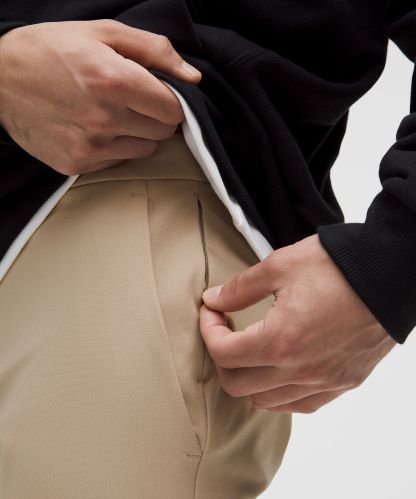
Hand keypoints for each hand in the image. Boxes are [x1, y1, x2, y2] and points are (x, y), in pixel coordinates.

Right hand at [0, 20, 201, 174]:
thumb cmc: (51, 50)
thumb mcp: (104, 33)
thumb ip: (155, 52)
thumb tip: (193, 77)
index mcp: (115, 81)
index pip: (174, 110)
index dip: (170, 100)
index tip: (157, 94)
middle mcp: (104, 118)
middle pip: (162, 132)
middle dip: (155, 116)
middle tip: (132, 101)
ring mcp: (89, 146)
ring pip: (143, 150)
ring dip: (136, 134)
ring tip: (110, 114)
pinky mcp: (76, 163)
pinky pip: (117, 162)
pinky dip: (113, 147)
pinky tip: (92, 128)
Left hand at [200, 233, 396, 413]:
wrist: (391, 272)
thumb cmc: (338, 266)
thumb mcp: (280, 266)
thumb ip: (240, 288)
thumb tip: (214, 300)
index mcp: (280, 341)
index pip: (223, 354)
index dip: (207, 330)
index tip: (212, 311)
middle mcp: (301, 371)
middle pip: (237, 385)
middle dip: (222, 356)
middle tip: (226, 329)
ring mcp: (324, 382)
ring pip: (265, 402)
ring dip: (248, 377)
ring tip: (251, 347)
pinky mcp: (342, 383)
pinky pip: (299, 405)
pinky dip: (278, 392)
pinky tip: (279, 367)